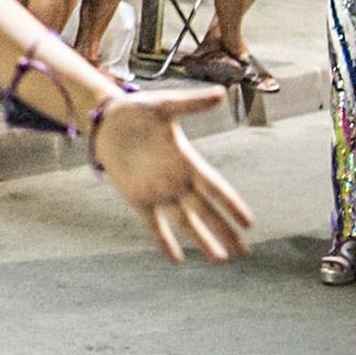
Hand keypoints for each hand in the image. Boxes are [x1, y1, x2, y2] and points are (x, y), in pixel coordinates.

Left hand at [91, 86, 254, 262]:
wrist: (107, 121)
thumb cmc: (137, 110)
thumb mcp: (164, 105)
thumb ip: (191, 104)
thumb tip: (221, 94)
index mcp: (187, 160)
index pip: (215, 188)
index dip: (231, 205)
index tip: (249, 223)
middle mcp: (178, 180)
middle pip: (207, 212)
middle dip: (225, 232)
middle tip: (244, 253)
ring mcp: (159, 192)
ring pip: (186, 222)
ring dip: (203, 241)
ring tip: (220, 259)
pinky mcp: (139, 199)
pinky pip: (155, 224)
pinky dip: (165, 241)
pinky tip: (176, 260)